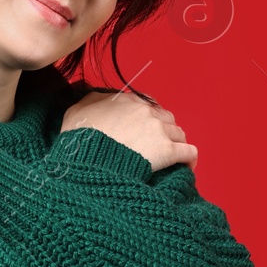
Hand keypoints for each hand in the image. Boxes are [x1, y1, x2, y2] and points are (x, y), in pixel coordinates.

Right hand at [63, 91, 197, 172]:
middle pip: (165, 118)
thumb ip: (90, 100)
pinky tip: (187, 167)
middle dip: (163, 130)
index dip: (147, 120)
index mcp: (127, 102)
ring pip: (179, 133)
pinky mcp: (168, 151)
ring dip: (176, 143)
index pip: (147, 106)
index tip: (143, 132)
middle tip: (156, 145)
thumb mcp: (76, 112)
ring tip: (171, 157)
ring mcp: (159, 131)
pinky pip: (189, 152)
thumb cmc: (80, 140)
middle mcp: (146, 112)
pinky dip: (190, 159)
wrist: (88, 160)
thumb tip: (98, 99)